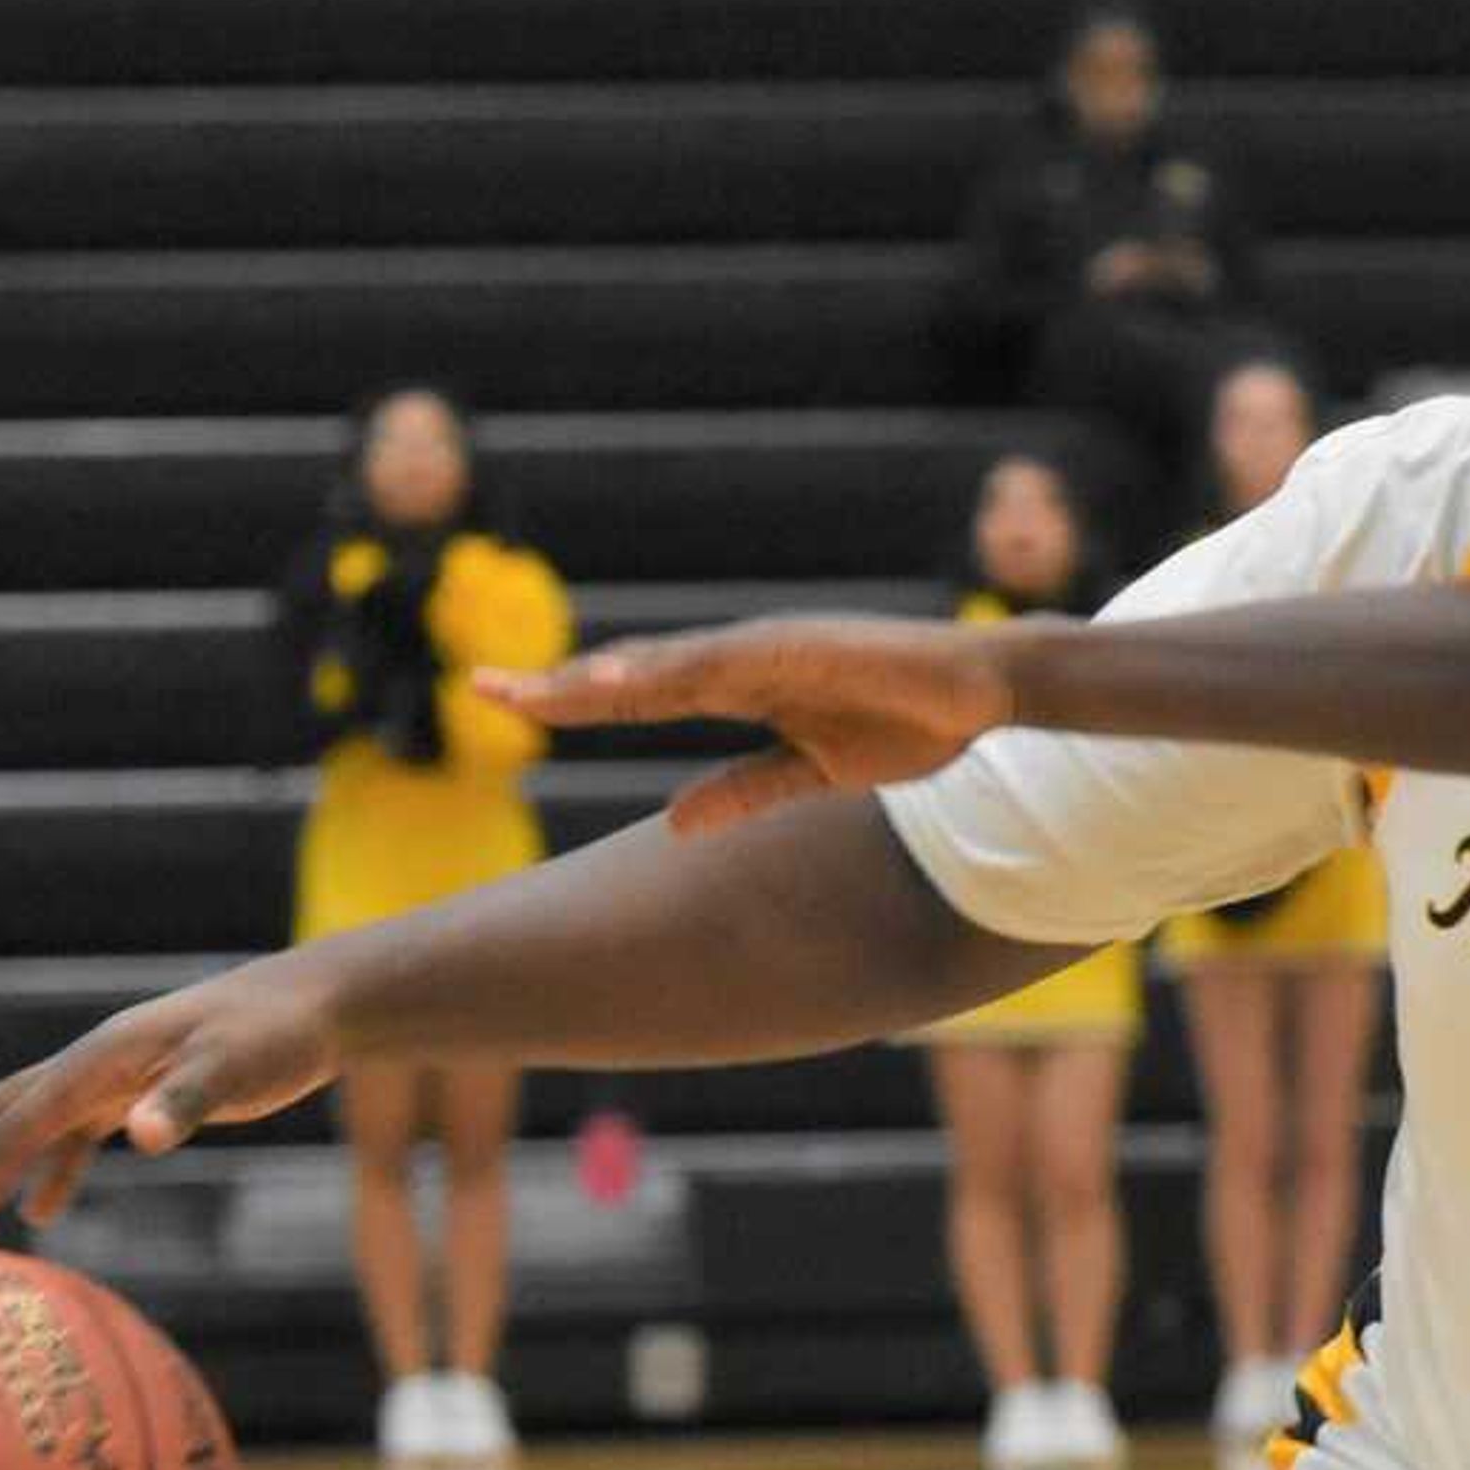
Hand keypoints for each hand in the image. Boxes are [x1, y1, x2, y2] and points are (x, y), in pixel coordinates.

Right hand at [0, 958, 345, 1245]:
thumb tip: (141, 1136)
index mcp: (97, 1061)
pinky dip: (47, 1171)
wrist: (311, 1004)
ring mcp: (109, 1079)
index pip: (17, 1126)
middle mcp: (89, 1066)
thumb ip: (186, 1102)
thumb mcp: (236, 1068)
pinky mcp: (136, 1092)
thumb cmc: (275, 1035)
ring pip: (23, 1128)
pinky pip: (71, 1135)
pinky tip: (43, 1214)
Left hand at [482, 615, 1017, 836]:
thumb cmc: (910, 722)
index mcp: (740, 688)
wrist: (986, 689)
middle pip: (634, 673)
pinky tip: (636, 679)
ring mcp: (772, 649)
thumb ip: (744, 791)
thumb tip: (675, 823)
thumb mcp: (812, 772)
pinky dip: (679, 668)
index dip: (573, 699)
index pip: (637, 695)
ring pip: (670, 664)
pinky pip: (732, 660)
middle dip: (560, 683)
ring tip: (543, 692)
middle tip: (483, 689)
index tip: (507, 704)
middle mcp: (742, 660)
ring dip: (606, 677)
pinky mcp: (807, 647)